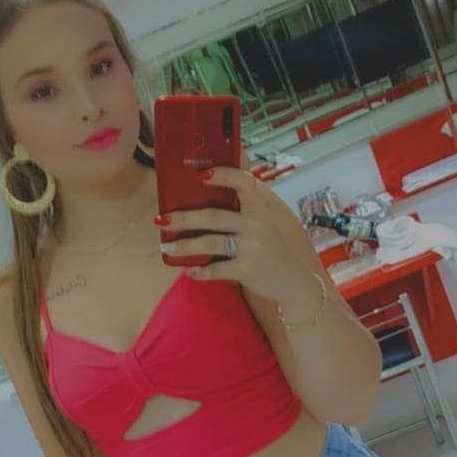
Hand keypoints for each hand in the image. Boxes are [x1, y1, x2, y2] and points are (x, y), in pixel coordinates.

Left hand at [157, 166, 298, 302]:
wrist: (294, 282)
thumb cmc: (273, 250)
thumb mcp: (265, 224)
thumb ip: (245, 209)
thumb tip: (211, 195)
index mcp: (259, 209)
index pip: (243, 183)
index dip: (223, 175)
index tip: (200, 175)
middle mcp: (255, 224)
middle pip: (212, 216)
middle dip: (184, 218)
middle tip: (162, 219)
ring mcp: (251, 247)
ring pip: (209, 243)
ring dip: (184, 245)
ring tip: (166, 246)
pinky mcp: (247, 269)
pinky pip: (216, 269)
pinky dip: (200, 272)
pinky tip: (189, 272)